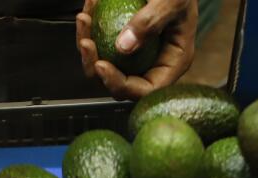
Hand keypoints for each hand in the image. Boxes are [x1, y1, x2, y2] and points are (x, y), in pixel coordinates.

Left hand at [76, 0, 197, 99]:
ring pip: (107, 63)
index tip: (101, 65)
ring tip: (84, 20)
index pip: (144, 89)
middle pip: (120, 81)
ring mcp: (140, 53)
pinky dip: (93, 28)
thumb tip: (122, 48)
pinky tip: (89, 9)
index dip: (119, 84)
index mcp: (173, 62)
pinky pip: (104, 43)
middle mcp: (155, 62)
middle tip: (85, 42)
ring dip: (89, 44)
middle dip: (95, 66)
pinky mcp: (126, 40)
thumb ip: (150, 22)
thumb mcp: (172, 1)